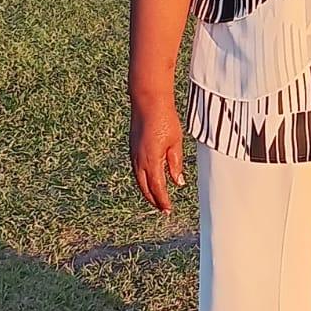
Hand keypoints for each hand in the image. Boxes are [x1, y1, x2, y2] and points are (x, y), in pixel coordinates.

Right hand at [129, 96, 184, 213]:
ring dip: (147, 190)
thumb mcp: (176, 142)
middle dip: (154, 200)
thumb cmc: (164, 118)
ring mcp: (133, 154)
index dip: (162, 201)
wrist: (147, 100)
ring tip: (157, 198)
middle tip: (163, 208)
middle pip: (145, 187)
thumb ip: (175, 164)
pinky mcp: (132, 148)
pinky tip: (150, 180)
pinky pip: (136, 170)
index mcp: (151, 160)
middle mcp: (139, 160)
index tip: (168, 210)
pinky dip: (143, 179)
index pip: (157, 188)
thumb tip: (178, 182)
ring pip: (139, 179)